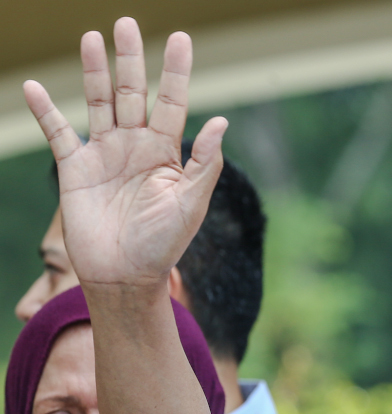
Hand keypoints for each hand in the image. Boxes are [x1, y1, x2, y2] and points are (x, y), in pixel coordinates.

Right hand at [22, 17, 227, 288]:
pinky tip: (34, 86)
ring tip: (93, 37)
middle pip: (132, 93)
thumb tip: (223, 121)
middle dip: (131, 59)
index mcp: (167, 153)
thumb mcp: (191, 203)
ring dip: (94, 71)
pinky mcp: (75, 170)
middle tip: (128, 22)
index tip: (181, 38)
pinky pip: (58, 133)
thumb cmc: (164, 243)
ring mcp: (104, 155)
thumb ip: (204, 162)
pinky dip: (45, 111)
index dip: (176, 71)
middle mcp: (136, 147)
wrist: (125, 276)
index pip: (172, 102)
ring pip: (97, 103)